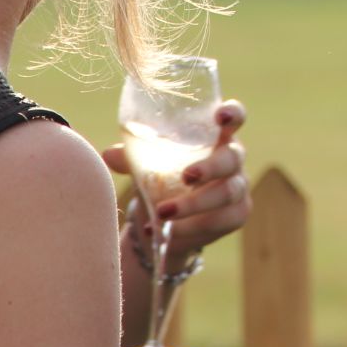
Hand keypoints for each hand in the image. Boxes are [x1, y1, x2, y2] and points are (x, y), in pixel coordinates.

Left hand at [107, 99, 250, 256]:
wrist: (171, 224)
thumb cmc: (164, 179)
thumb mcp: (148, 166)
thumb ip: (133, 158)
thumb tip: (108, 154)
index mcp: (215, 136)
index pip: (234, 117)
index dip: (232, 113)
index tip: (221, 116)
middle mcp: (233, 158)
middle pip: (232, 158)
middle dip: (210, 167)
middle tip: (186, 177)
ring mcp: (239, 187)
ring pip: (227, 193)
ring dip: (194, 204)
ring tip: (162, 212)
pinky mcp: (237, 215)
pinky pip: (221, 221)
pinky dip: (192, 227)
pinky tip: (169, 233)